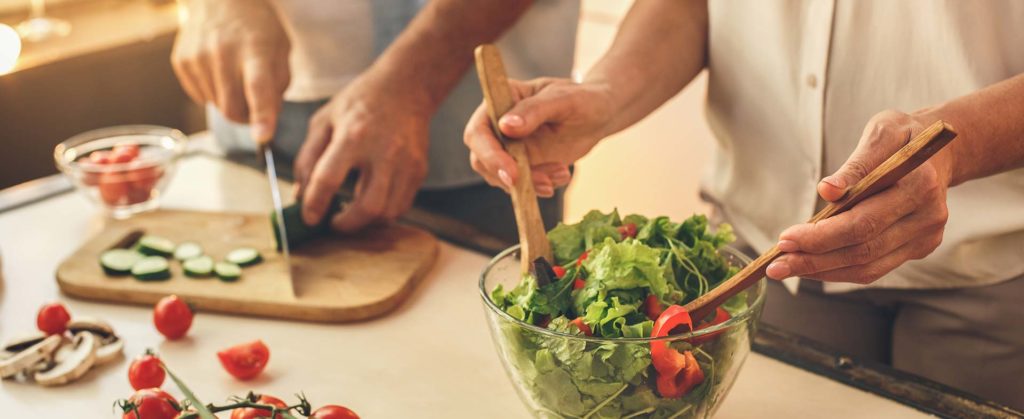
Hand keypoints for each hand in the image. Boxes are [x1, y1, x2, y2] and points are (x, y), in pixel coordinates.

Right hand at [171, 0, 289, 142]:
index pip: (258, 87)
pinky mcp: (181, 62)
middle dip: (246, 117)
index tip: (263, 137)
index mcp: (256, 49)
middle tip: (254, 107)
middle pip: (232, 108)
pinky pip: (200, 97)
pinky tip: (218, 71)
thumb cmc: (256, 27)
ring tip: (235, 76)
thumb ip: (278, 86)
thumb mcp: (280, 50)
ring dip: (229, 102)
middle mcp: (223, 53)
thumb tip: (266, 119)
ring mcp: (198, 57)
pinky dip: (212, 92)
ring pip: (216, 106)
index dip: (262, 115)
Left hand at [292, 73, 429, 232]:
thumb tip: (300, 193)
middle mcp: (384, 152)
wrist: (406, 88)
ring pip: (388, 212)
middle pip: (369, 206)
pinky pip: (402, 205)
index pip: (328, 179)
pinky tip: (371, 203)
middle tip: (334, 223)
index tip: (309, 217)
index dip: (314, 204)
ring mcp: (406, 163)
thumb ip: (308, 157)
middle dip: (347, 224)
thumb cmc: (361, 102)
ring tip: (352, 214)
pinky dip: (384, 213)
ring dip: (366, 221)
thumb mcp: (325, 120)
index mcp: (353, 135)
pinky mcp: (419, 170)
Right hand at [463, 78, 614, 196]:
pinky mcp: (521, 163)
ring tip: (561, 172)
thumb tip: (506, 126)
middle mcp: (498, 124)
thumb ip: (534, 110)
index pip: (478, 130)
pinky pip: (520, 183)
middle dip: (507, 176)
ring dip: (529, 183)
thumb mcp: (563, 100)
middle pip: (481, 158)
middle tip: (541, 184)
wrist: (599, 115)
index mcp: (501, 100)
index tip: (513, 171)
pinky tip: (562, 174)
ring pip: (500, 176)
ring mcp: (508, 146)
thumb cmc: (583, 99)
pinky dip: (540, 185)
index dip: (489, 154)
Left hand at [766, 110, 953, 283]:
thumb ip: (855, 165)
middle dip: (814, 259)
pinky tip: (811, 266)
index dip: (822, 235)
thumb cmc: (902, 138)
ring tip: (786, 267)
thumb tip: (827, 190)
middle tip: (776, 264)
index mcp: (920, 184)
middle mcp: (928, 217)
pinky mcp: (919, 248)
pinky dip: (839, 270)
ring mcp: (926, 237)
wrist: (938, 151)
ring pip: (868, 267)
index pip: (864, 221)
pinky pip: (874, 268)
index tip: (785, 238)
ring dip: (822, 271)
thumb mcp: (880, 133)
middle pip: (863, 250)